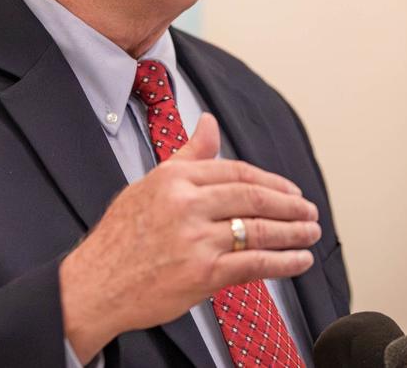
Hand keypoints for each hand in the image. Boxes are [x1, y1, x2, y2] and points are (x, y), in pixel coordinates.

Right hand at [59, 113, 320, 362]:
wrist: (96, 284)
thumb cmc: (120, 238)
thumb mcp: (148, 185)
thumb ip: (187, 156)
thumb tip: (209, 122)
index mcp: (174, 178)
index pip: (236, 171)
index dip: (271, 181)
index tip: (289, 190)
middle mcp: (186, 204)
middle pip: (253, 197)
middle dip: (290, 205)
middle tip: (309, 210)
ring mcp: (196, 239)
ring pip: (259, 229)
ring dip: (294, 232)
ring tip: (311, 233)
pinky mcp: (202, 273)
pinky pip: (254, 264)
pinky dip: (283, 263)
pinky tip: (299, 261)